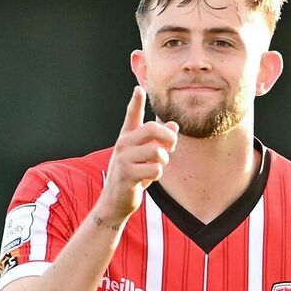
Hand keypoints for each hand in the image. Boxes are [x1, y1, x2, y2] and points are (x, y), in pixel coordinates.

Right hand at [94, 87, 178, 223]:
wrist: (115, 201)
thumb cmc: (133, 176)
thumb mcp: (145, 157)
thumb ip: (158, 141)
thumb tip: (174, 125)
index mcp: (127, 138)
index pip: (131, 116)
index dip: (136, 102)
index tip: (139, 89)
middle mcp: (123, 144)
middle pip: (151, 129)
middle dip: (168, 137)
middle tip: (172, 147)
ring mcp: (124, 159)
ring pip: (157, 151)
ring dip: (163, 160)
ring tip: (157, 167)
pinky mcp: (127, 174)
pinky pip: (155, 169)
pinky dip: (158, 175)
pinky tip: (149, 179)